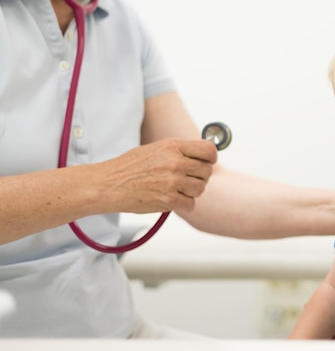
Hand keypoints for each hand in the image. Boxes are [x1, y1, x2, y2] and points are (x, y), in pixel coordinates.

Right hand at [95, 138, 216, 213]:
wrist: (108, 184)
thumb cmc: (130, 167)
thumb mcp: (156, 149)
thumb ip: (180, 151)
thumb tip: (204, 155)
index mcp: (173, 146)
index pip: (209, 150)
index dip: (210, 158)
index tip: (206, 163)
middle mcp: (175, 162)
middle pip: (207, 171)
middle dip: (200, 176)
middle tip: (186, 179)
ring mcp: (172, 182)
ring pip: (200, 188)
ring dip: (191, 191)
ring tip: (176, 188)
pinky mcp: (168, 200)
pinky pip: (190, 204)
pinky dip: (184, 204)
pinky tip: (171, 199)